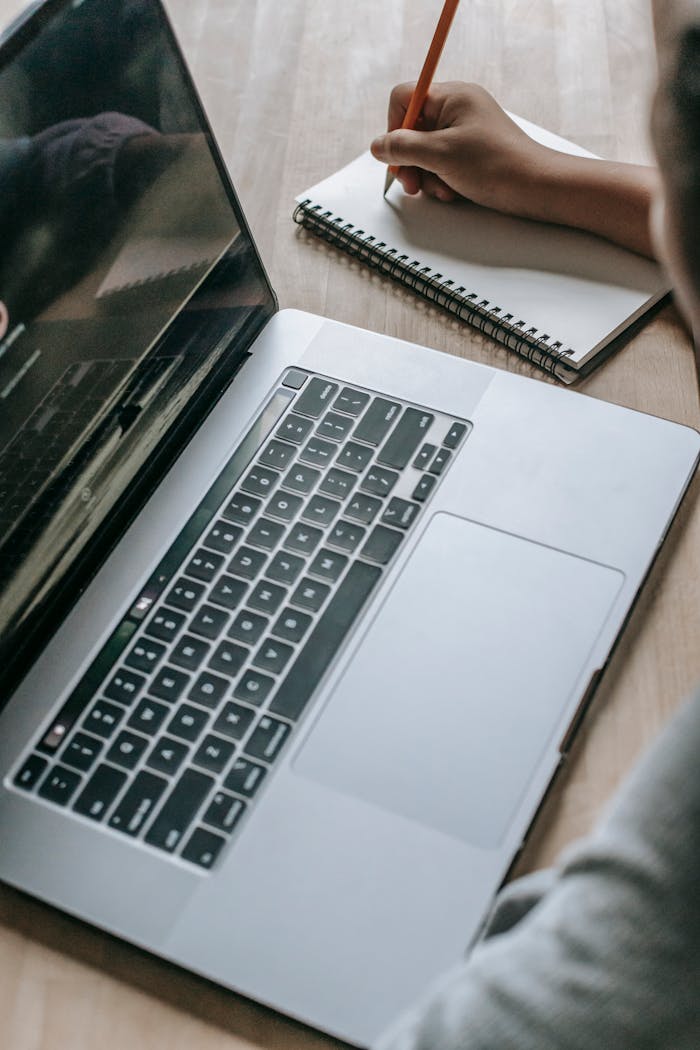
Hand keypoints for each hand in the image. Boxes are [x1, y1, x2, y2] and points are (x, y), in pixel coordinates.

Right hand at [370, 80, 658, 257]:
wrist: (536, 189)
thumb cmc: (497, 166)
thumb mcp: (440, 155)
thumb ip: (403, 148)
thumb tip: (378, 146)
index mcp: (452, 97)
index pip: (405, 98)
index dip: (394, 128)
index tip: (398, 154)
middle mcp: (458, 109)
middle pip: (412, 129)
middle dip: (409, 160)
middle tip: (412, 184)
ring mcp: (465, 133)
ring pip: (425, 153)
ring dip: (426, 176)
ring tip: (442, 189)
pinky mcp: (471, 155)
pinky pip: (442, 166)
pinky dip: (442, 181)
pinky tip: (453, 192)